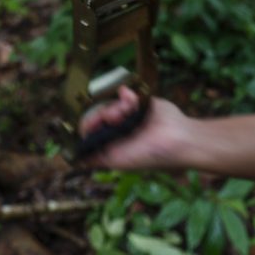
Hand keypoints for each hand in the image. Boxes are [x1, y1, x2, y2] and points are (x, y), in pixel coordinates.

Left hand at [78, 86, 192, 169]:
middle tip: (116, 118)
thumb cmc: (148, 154)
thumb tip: (78, 159)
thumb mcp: (118, 160)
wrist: (177, 139)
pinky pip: (125, 94)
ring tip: (128, 110)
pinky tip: (131, 99)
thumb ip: (97, 158)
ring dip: (117, 106)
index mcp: (114, 143)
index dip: (89, 124)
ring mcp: (130, 115)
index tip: (93, 124)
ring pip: (111, 103)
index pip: (92, 130)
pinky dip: (126, 96)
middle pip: (99, 115)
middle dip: (105, 115)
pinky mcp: (141, 102)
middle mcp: (120, 130)